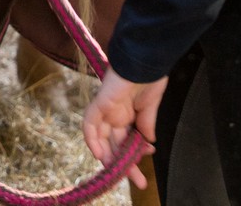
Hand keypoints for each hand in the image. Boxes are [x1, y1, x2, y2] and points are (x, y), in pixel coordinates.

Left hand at [82, 68, 164, 189]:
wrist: (146, 59)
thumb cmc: (150, 76)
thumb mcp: (151, 105)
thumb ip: (146, 123)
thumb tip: (149, 142)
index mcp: (127, 112)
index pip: (127, 138)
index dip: (135, 151)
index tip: (147, 159)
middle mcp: (115, 113)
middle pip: (116, 143)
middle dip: (127, 163)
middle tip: (140, 180)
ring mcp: (106, 109)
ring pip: (102, 138)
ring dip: (110, 158)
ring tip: (121, 174)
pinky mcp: (100, 103)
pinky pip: (90, 123)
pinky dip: (92, 139)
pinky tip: (100, 155)